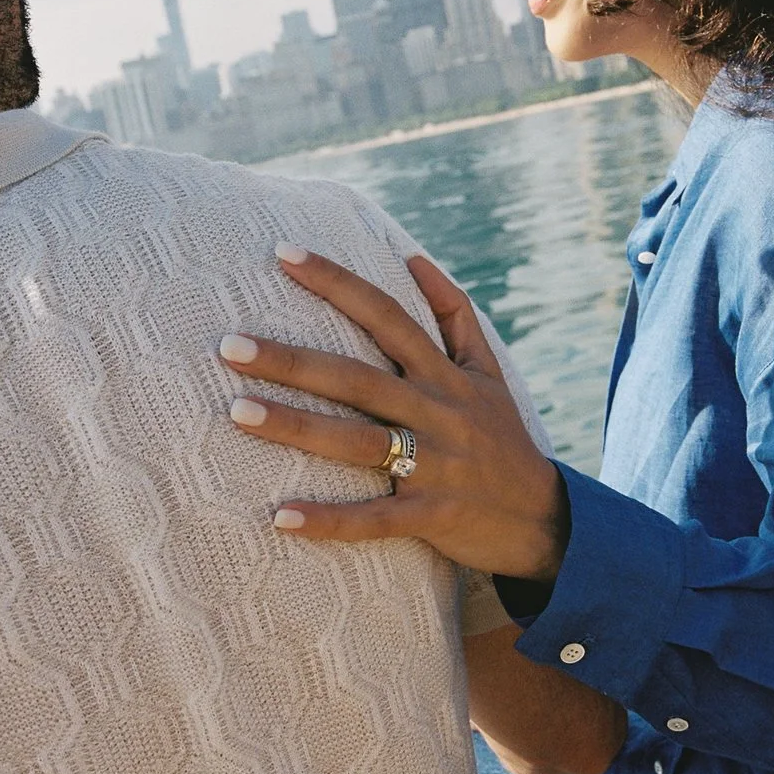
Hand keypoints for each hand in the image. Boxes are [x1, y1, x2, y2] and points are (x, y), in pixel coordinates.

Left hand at [219, 244, 568, 580]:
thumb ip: (453, 312)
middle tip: (229, 346)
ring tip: (236, 411)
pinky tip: (280, 517)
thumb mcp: (489, 370)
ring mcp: (436, 465)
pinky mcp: (433, 516)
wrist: (543, 519)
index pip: (387, 315)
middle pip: (357, 379)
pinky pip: (375, 519)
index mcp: (446, 374)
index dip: (338, 282)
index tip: (284, 253)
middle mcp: (439, 412)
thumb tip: (411, 256)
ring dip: (296, 427)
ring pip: (358, 443)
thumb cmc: (503, 438)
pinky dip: (329, 520)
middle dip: (292, 360)